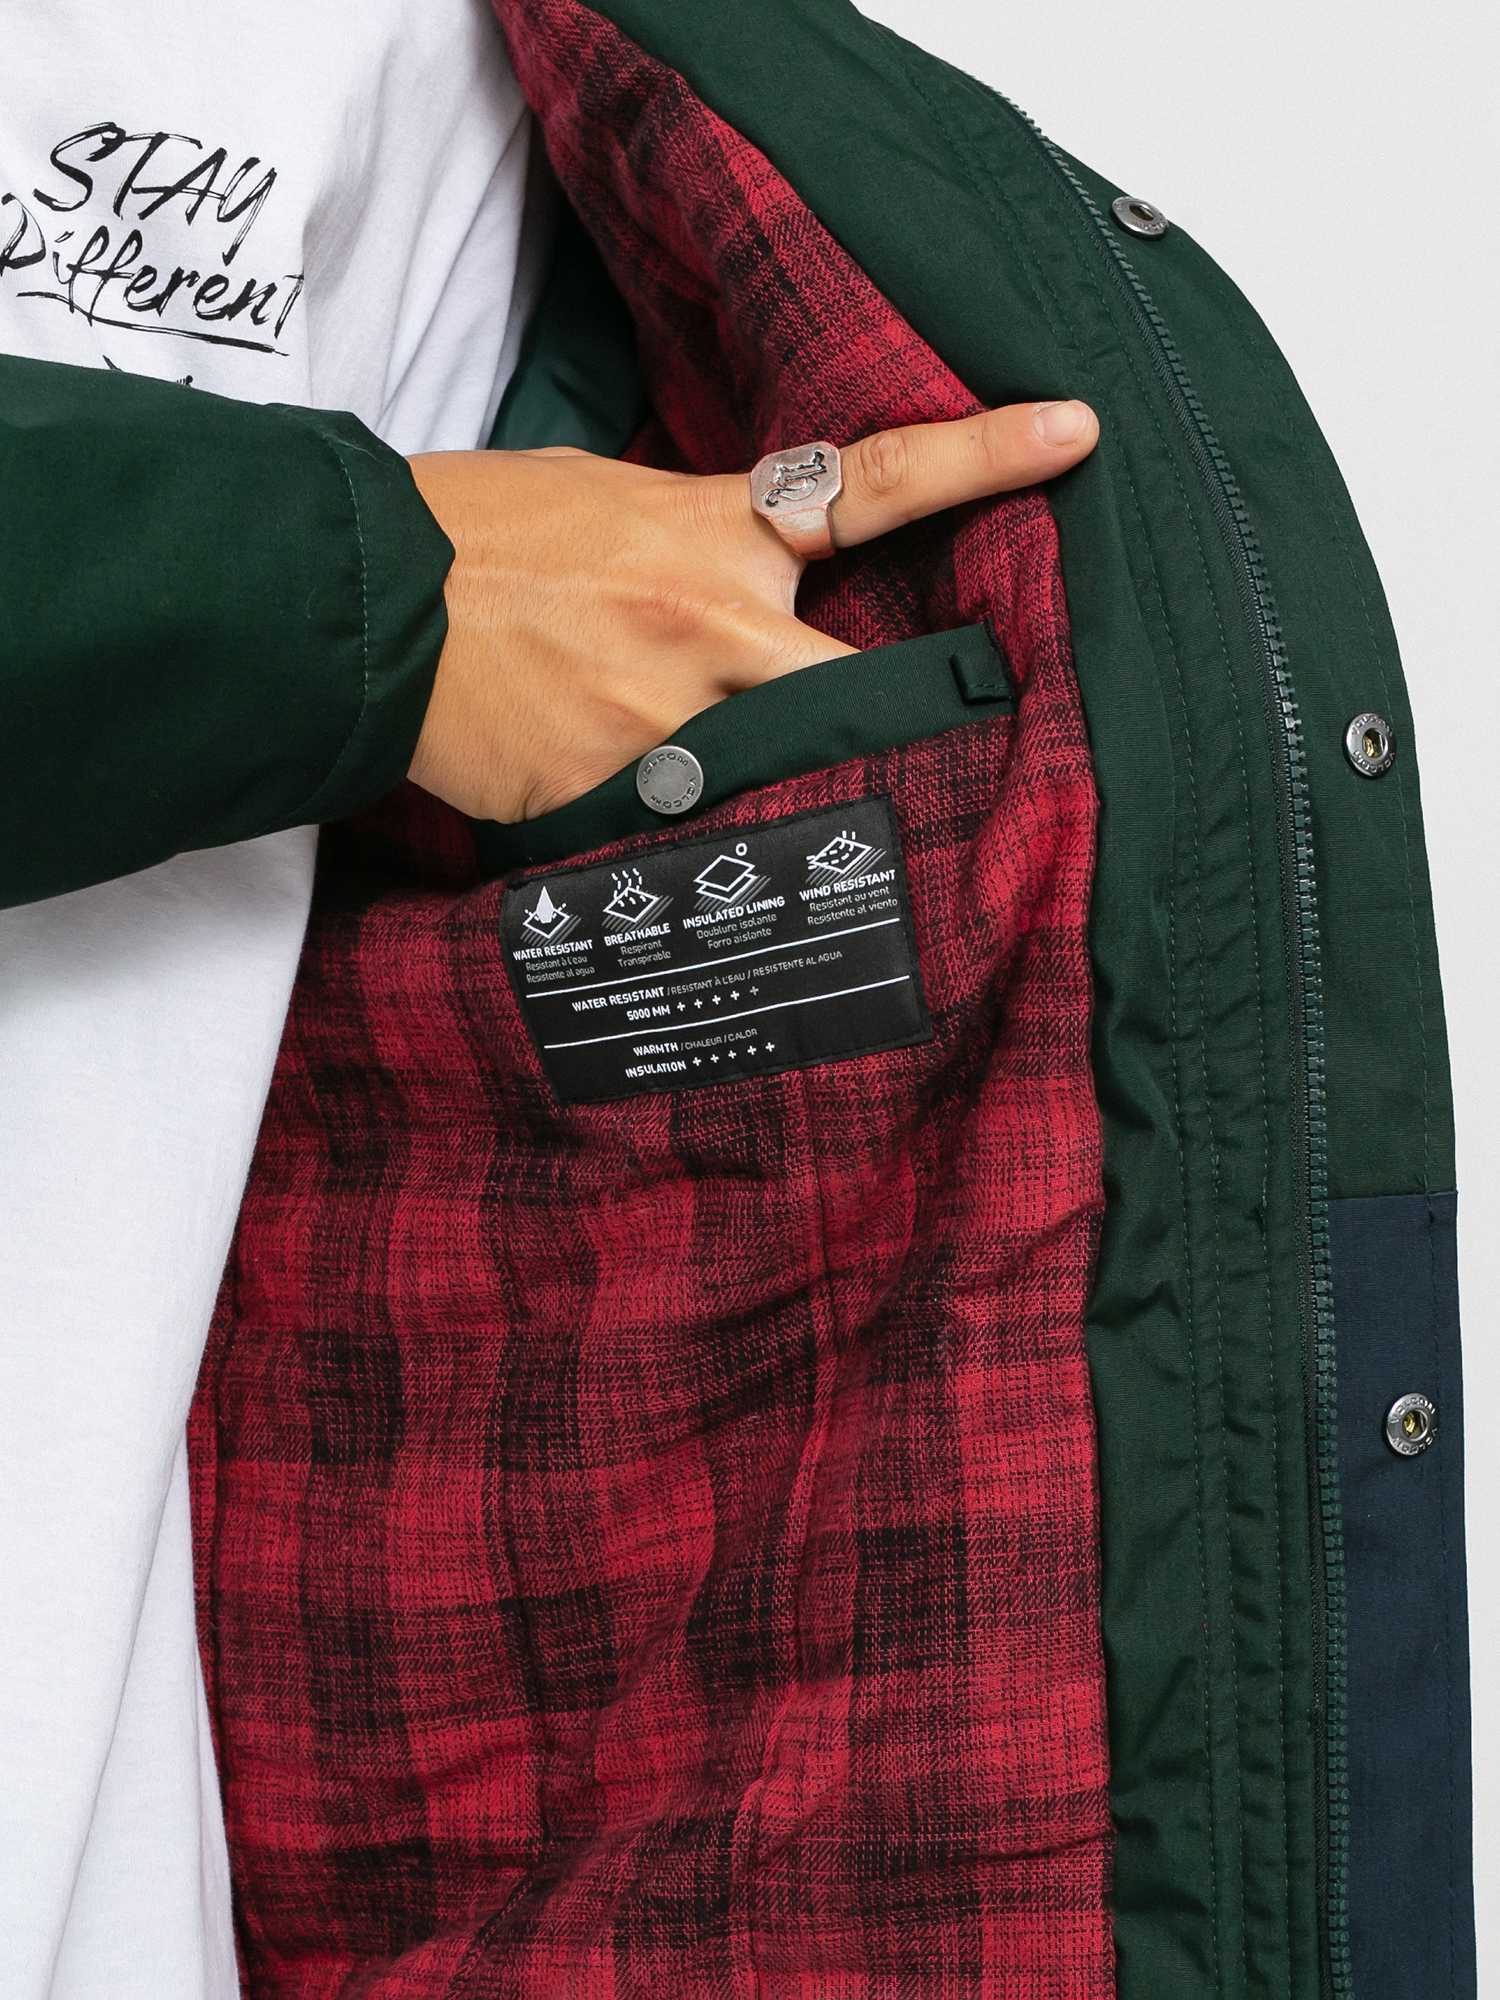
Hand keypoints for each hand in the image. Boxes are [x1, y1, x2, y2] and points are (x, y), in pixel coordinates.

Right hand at [405, 399, 1097, 822]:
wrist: (368, 598)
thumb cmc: (473, 535)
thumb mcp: (601, 499)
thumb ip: (697, 541)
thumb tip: (746, 575)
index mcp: (716, 531)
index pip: (877, 485)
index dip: (987, 455)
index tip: (1076, 429)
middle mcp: (717, 621)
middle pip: (861, 690)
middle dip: (878, 722)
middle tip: (888, 750)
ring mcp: (675, 715)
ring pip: (783, 777)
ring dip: (767, 792)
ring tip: (727, 808)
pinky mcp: (619, 791)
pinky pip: (686, 835)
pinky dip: (675, 837)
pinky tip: (617, 819)